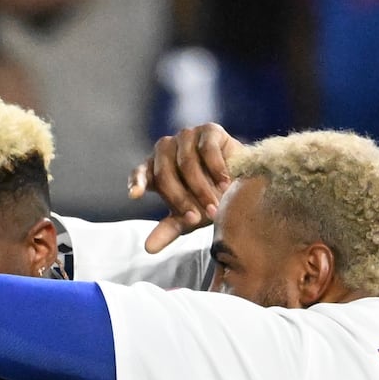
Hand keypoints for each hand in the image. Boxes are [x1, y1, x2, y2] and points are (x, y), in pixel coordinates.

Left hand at [129, 124, 240, 252]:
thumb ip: (168, 230)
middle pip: (164, 174)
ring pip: (186, 163)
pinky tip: (226, 183)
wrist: (243, 184)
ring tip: (216, 206)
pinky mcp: (209, 130)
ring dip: (201, 189)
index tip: (135, 195)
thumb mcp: (188, 217)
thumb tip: (148, 249)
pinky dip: (216, 169)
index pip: (140, 173)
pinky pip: (207, 149)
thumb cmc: (209, 200)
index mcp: (155, 169)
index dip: (136, 182)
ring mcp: (187, 136)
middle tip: (198, 219)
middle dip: (181, 199)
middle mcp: (167, 149)